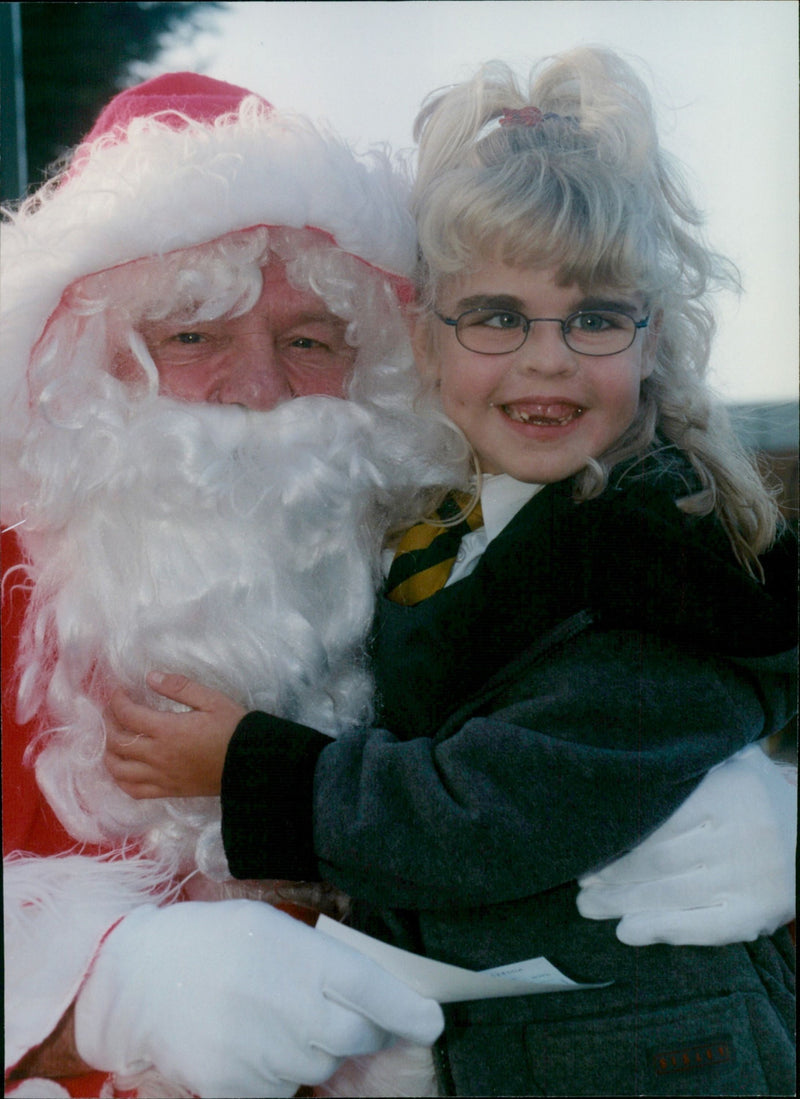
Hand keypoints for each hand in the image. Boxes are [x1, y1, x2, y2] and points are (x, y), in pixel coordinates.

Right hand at [73, 900, 443, 1097]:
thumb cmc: (212, 942)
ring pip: (320, 1064)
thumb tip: (372, 994)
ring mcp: (258, 1052)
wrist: (136, 979)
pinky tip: (255, 1042)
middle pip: (355, 1036)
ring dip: (318, 1048)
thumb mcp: (269, 925)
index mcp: (294, 955)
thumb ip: (320, 957)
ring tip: (280, 1018)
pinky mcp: (233, 1087)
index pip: (370, 989)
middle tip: (345, 1013)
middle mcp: (283, 1005)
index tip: (430, 1022)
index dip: (407, 1010)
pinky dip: (281, 1072)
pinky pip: (283, 1089)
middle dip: (364, 1029)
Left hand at [104, 673, 245, 797]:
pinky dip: (121, 779)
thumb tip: (151, 678)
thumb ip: (179, 687)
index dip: (117, 700)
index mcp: (167, 730)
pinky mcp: (168, 791)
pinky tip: (123, 768)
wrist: (251, 764)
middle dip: (108, 722)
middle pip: (117, 742)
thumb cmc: (233, 728)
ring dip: (109, 752)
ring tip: (113, 738)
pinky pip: (134, 790)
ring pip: (118, 769)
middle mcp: (158, 756)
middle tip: (112, 710)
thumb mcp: (211, 699)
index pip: (127, 714)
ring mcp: (161, 777)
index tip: (119, 692)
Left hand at [577, 745, 796, 945]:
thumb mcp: (735, 764)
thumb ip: (694, 759)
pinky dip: (662, 929)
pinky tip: (628, 931)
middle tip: (581, 881)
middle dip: (614, 873)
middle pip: (661, 859)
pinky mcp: (754, 915)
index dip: (621, 836)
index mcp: (730, 795)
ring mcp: (748, 881)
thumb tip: (636, 749)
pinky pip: (702, 927)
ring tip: (589, 905)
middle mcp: (741, 838)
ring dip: (624, 903)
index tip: (587, 844)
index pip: (661, 819)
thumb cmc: (757, 796)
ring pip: (673, 894)